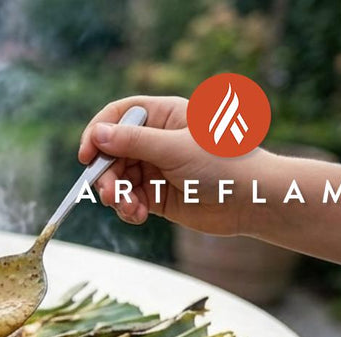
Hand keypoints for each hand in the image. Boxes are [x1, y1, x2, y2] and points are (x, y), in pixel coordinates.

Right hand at [78, 95, 266, 236]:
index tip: (87, 156)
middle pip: (111, 152)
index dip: (97, 133)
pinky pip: (128, 199)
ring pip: (116, 179)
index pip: (118, 116)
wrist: (253, 200)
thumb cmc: (225, 165)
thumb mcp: (175, 149)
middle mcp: (156, 140)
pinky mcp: (156, 194)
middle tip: (109, 194)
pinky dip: (127, 209)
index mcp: (164, 116)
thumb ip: (133, 142)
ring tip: (130, 208)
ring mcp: (155, 167)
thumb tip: (97, 134)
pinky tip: (139, 215)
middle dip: (106, 175)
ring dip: (116, 196)